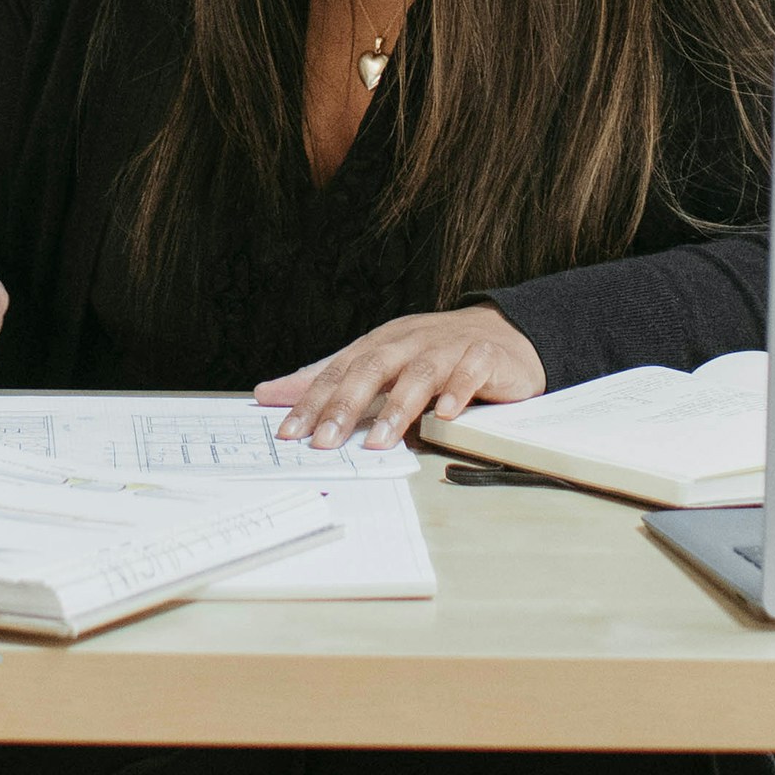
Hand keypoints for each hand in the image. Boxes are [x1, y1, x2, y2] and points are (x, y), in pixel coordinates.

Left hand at [256, 305, 547, 452]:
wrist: (504, 333)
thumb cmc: (433, 353)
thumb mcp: (379, 362)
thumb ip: (328, 380)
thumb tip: (270, 393)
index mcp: (381, 343)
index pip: (339, 370)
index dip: (312, 400)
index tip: (289, 432)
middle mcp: (410, 341)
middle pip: (372, 368)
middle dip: (345, 405)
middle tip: (323, 441)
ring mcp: (449, 347)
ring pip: (419, 373)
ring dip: (397, 407)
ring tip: (377, 441)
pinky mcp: (486, 356)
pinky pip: (471, 371)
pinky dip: (458, 390)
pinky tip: (445, 414)